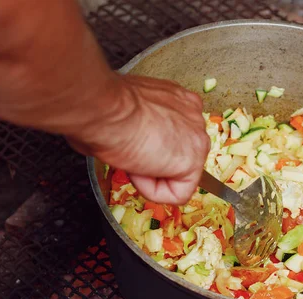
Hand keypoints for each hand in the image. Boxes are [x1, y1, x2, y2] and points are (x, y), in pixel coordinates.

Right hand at [68, 75, 209, 203]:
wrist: (104, 109)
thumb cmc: (104, 107)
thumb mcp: (128, 111)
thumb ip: (140, 125)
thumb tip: (127, 143)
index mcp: (179, 101)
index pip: (172, 136)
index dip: (147, 146)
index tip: (131, 140)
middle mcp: (194, 117)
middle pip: (176, 157)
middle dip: (150, 161)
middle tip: (129, 150)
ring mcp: (198, 140)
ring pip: (177, 177)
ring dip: (149, 175)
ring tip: (132, 156)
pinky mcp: (193, 163)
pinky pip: (177, 194)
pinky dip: (153, 191)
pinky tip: (139, 170)